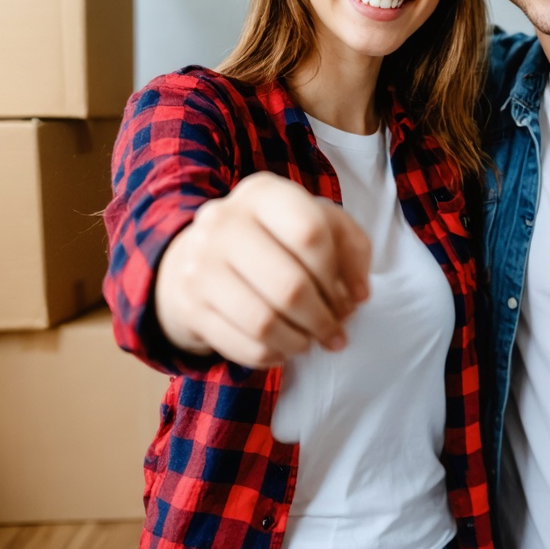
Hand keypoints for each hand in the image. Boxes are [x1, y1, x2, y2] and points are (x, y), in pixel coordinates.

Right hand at [155, 172, 370, 367]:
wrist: (200, 254)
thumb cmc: (276, 237)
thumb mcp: (319, 223)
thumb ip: (352, 248)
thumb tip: (359, 294)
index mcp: (263, 194)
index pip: (310, 234)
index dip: (336, 275)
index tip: (348, 297)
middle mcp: (224, 223)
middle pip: (289, 285)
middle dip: (323, 318)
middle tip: (335, 330)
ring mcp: (200, 265)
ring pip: (264, 322)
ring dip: (299, 341)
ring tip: (312, 340)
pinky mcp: (190, 306)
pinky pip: (241, 345)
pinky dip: (272, 354)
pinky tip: (284, 347)